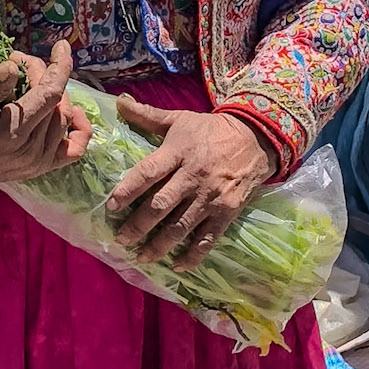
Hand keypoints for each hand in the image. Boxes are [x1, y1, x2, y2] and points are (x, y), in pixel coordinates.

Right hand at [0, 41, 90, 196]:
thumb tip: (13, 66)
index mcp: (13, 131)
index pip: (50, 93)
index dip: (59, 66)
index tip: (60, 46)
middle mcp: (31, 150)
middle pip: (57, 102)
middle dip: (44, 76)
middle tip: (21, 65)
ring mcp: (38, 162)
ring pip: (64, 119)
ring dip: (56, 95)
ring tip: (33, 83)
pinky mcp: (40, 169)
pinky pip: (74, 150)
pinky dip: (78, 129)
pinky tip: (72, 113)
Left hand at [106, 100, 275, 269]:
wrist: (257, 138)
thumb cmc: (211, 131)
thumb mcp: (180, 120)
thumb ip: (147, 116)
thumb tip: (119, 102)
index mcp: (179, 153)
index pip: (148, 172)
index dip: (128, 189)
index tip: (111, 205)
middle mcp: (193, 177)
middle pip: (161, 205)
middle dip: (138, 225)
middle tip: (120, 240)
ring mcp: (211, 198)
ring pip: (181, 227)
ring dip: (159, 245)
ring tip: (141, 257)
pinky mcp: (227, 213)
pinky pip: (208, 239)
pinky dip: (193, 255)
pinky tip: (178, 266)